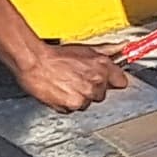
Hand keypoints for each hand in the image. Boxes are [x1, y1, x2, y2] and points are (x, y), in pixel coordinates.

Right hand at [11, 40, 133, 112]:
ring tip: (66, 85)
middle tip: (77, 79)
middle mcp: (96, 82)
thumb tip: (123, 47)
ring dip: (79, 97)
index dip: (112, 82)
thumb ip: (107, 51)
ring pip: (88, 102)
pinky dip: (67, 104)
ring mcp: (85, 96)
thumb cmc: (55, 55)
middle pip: (102, 94)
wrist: (33, 61)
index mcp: (103, 67)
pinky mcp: (72, 106)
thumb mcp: (84, 49)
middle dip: (93, 89)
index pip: (121, 82)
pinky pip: (74, 109)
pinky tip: (60, 92)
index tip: (108, 81)